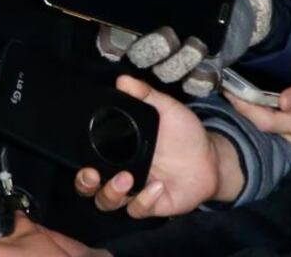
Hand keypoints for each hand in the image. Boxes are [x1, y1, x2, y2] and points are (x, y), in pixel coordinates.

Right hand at [74, 76, 234, 217]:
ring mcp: (135, 191)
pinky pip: (138, 210)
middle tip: (92, 173)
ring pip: (107, 202)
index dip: (80, 166)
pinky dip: (144, 201)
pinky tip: (157, 186)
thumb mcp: (166, 109)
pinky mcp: (152, 205)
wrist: (211, 158)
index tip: (83, 160)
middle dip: (85, 184)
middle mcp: (120, 174)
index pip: (87, 162)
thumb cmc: (184, 134)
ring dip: (111, 193)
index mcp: (117, 153)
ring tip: (126, 178)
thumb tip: (123, 80)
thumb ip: (145, 95)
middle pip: (88, 189)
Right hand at [95, 0, 272, 96]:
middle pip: (139, 57)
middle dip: (151, 49)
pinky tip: (207, 67)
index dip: (111, 40)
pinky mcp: (199, 68)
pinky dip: (200, 78)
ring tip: (195, 45)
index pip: (113, 36)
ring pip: (166, 72)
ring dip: (179, 62)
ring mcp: (176, 58)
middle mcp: (153, 42)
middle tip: (167, 35)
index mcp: (140, 18)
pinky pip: (194, 83)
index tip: (118, 35)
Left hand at [225, 75, 290, 146]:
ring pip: (274, 128)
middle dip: (244, 110)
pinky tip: (259, 104)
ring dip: (255, 113)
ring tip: (238, 95)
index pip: (268, 121)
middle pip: (266, 126)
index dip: (245, 107)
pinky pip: (283, 126)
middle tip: (227, 89)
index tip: (227, 89)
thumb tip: (283, 102)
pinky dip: (269, 115)